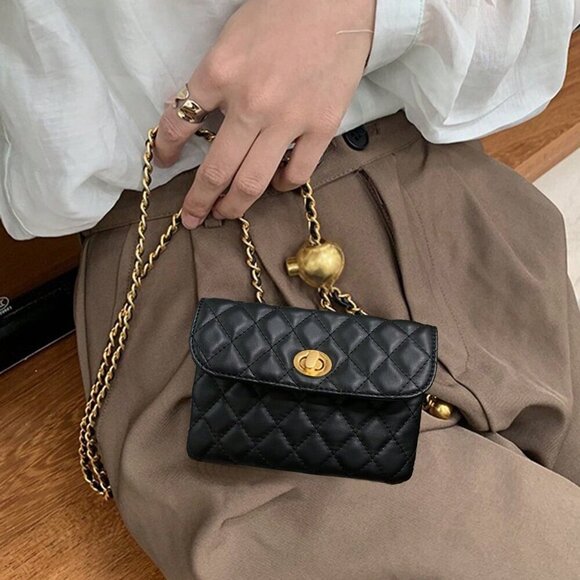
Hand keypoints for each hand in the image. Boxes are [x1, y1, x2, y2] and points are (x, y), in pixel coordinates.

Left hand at [154, 0, 375, 228]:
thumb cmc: (281, 11)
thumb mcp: (231, 37)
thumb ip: (211, 79)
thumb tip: (192, 114)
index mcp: (220, 72)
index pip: (178, 122)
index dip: (165, 149)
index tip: (164, 162)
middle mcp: (251, 103)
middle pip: (215, 170)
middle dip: (198, 201)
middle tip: (191, 216)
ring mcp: (288, 119)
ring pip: (252, 182)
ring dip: (233, 205)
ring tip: (226, 213)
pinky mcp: (322, 126)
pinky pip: (297, 172)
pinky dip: (282, 185)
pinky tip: (276, 184)